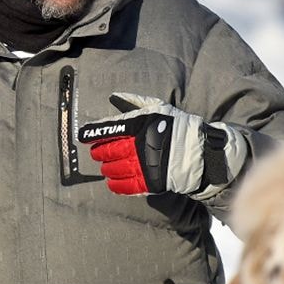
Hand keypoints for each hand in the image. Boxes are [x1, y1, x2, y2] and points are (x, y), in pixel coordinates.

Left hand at [77, 93, 239, 197]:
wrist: (200, 151)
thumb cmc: (177, 127)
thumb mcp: (157, 108)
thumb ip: (134, 102)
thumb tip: (114, 97)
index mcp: (137, 125)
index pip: (106, 130)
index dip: (91, 134)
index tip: (83, 136)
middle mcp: (137, 145)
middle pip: (105, 151)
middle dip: (98, 152)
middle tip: (97, 153)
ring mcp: (141, 165)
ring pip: (112, 169)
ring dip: (106, 168)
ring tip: (107, 166)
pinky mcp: (148, 182)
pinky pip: (124, 186)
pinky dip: (115, 184)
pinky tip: (113, 181)